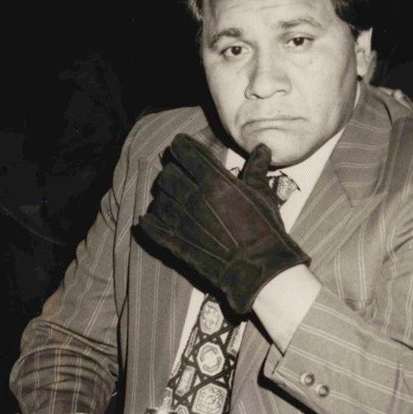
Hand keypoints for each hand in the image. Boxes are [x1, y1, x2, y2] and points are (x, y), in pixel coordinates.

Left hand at [135, 134, 309, 315]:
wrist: (259, 268)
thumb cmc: (265, 230)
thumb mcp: (263, 196)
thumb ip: (257, 170)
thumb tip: (262, 147)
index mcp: (216, 182)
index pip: (187, 154)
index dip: (180, 146)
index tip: (178, 144)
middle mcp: (195, 198)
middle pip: (167, 175)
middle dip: (171, 171)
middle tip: (176, 173)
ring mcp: (183, 222)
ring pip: (157, 199)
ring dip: (162, 196)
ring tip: (169, 197)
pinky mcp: (176, 244)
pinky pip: (151, 228)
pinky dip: (148, 221)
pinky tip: (147, 218)